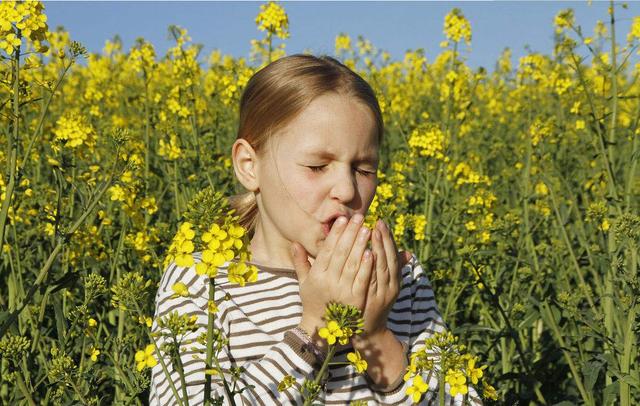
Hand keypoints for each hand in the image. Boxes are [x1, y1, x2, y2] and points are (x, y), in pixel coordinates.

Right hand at [290, 213, 373, 340]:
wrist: (322, 329)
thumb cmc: (313, 301)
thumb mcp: (304, 282)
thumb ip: (300, 262)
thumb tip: (294, 243)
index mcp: (316, 275)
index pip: (327, 249)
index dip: (335, 233)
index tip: (343, 219)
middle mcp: (327, 282)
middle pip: (341, 253)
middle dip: (350, 233)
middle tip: (360, 218)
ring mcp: (341, 292)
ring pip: (352, 264)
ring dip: (360, 245)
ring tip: (368, 229)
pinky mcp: (355, 301)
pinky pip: (361, 280)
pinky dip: (366, 266)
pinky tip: (372, 252)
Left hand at [357, 219, 411, 337]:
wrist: (369, 331)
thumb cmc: (374, 303)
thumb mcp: (386, 286)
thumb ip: (392, 268)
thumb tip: (408, 253)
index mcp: (395, 281)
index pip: (392, 255)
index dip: (388, 239)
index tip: (381, 223)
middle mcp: (391, 286)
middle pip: (388, 259)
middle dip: (383, 240)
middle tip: (376, 223)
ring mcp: (382, 294)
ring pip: (382, 268)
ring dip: (377, 250)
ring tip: (370, 232)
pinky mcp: (372, 301)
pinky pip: (372, 281)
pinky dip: (371, 268)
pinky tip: (367, 255)